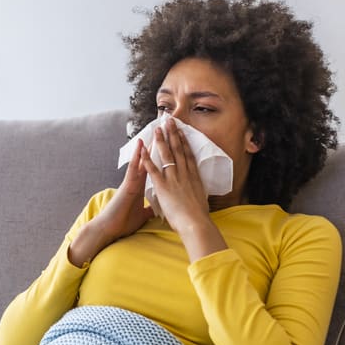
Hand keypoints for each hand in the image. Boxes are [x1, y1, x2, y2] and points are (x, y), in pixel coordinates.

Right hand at [67, 138, 154, 266]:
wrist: (109, 229)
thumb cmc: (123, 222)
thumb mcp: (142, 214)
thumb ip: (150, 208)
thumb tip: (158, 208)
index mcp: (142, 187)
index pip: (155, 168)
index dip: (163, 157)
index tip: (171, 145)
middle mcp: (137, 181)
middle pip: (151, 161)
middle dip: (159, 147)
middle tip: (166, 131)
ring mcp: (131, 181)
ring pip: (142, 160)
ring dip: (148, 145)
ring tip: (155, 130)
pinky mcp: (127, 185)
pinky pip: (133, 167)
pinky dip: (137, 156)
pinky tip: (141, 145)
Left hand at [141, 117, 211, 234]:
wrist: (196, 223)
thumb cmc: (199, 217)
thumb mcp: (201, 201)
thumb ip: (196, 193)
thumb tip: (198, 194)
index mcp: (194, 177)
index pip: (188, 156)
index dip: (184, 142)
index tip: (182, 132)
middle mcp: (184, 174)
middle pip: (178, 150)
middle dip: (173, 134)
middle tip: (170, 121)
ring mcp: (173, 179)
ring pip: (167, 155)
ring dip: (161, 140)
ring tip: (158, 128)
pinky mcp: (163, 186)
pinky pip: (153, 169)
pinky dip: (147, 158)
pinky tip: (143, 149)